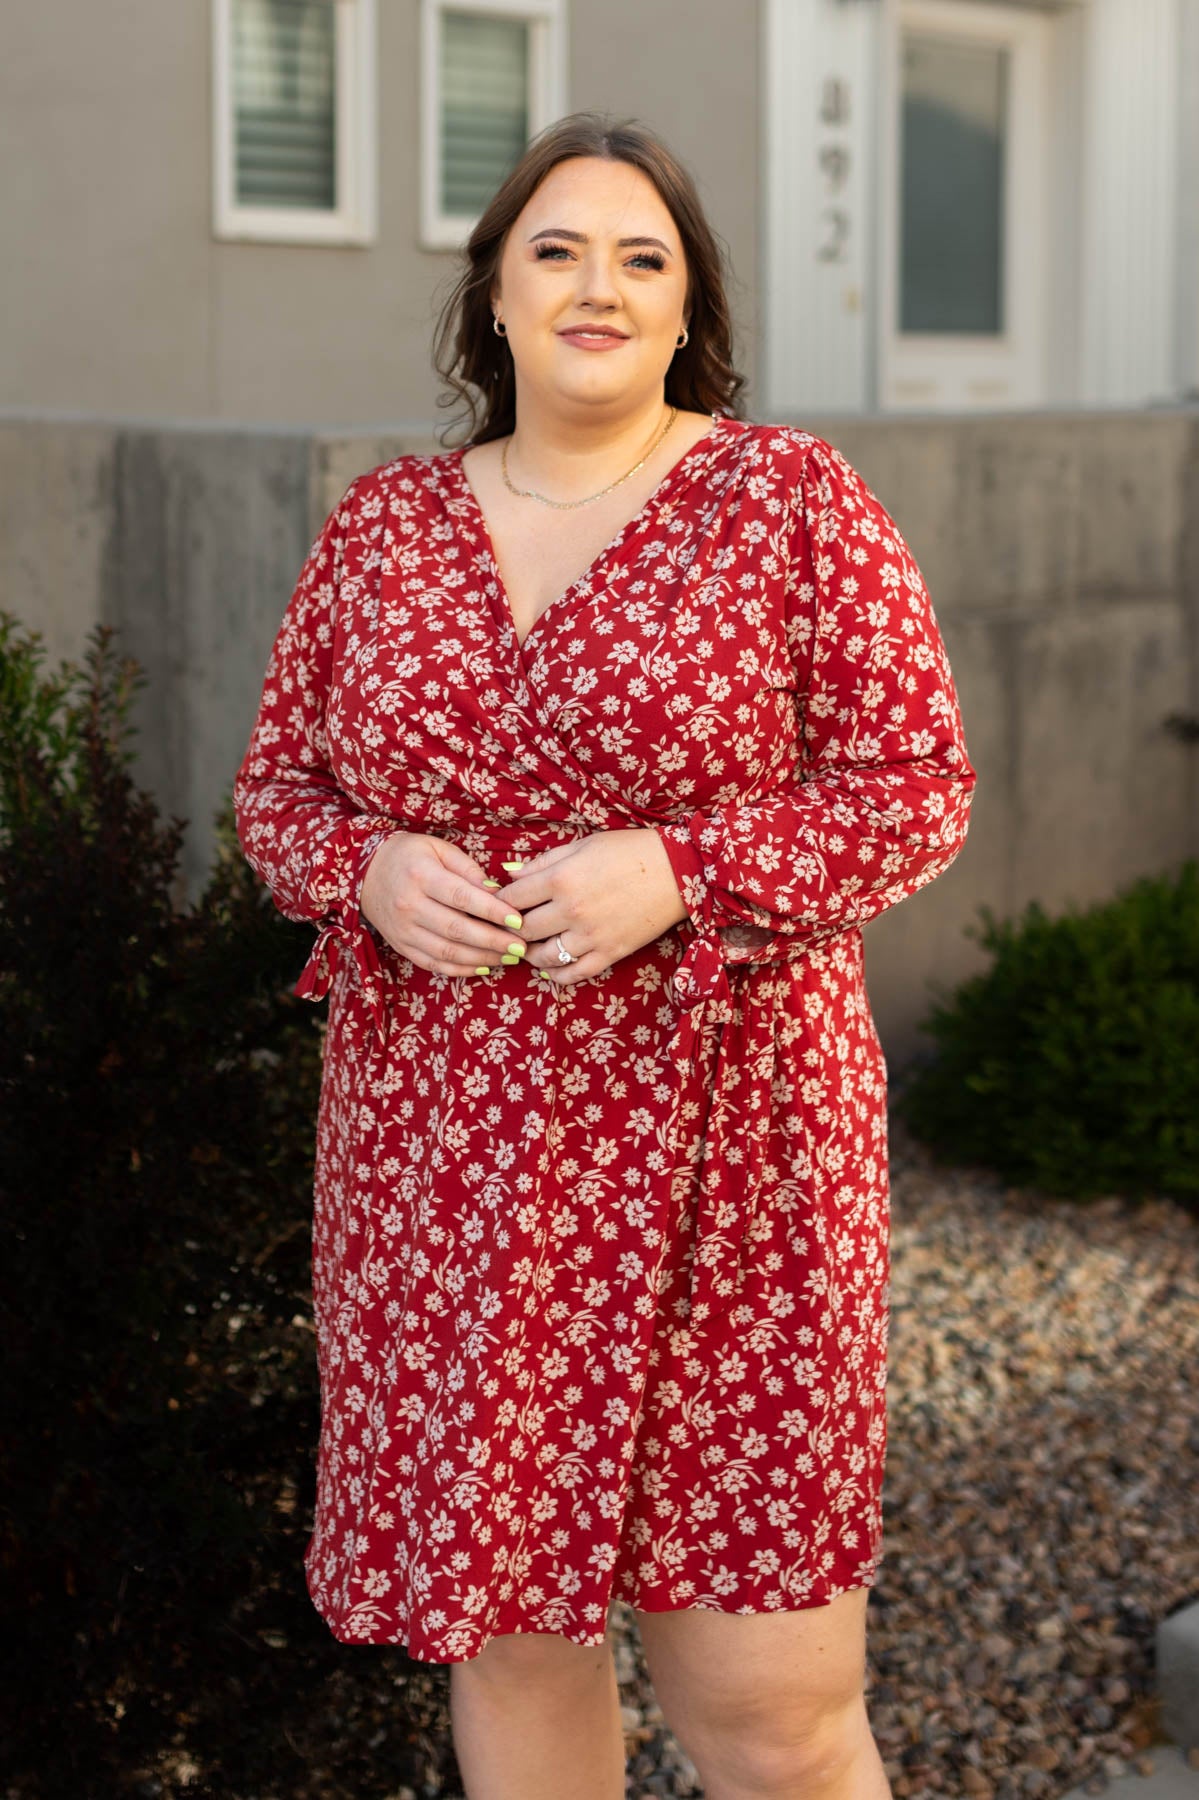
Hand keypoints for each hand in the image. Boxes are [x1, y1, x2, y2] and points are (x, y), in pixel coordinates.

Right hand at [359, 832, 529, 976]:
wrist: (366, 873)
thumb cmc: (410, 856)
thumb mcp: (438, 849)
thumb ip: (469, 870)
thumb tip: (499, 893)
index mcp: (420, 876)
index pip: (462, 897)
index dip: (492, 911)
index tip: (518, 920)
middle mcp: (409, 905)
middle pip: (456, 929)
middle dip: (493, 941)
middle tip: (521, 947)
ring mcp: (403, 930)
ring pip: (447, 952)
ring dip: (482, 959)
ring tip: (509, 958)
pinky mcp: (401, 946)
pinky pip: (434, 964)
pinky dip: (461, 969)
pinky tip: (484, 966)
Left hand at [494, 829, 690, 986]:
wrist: (676, 871)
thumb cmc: (628, 851)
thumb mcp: (582, 846)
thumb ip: (543, 862)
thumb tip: (509, 873)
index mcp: (561, 878)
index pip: (513, 898)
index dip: (500, 901)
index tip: (498, 903)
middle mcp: (572, 910)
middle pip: (523, 930)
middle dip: (510, 930)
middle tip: (508, 929)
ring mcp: (591, 936)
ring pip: (543, 957)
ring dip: (529, 955)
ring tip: (527, 948)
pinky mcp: (610, 953)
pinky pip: (574, 973)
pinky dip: (556, 975)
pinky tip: (549, 968)